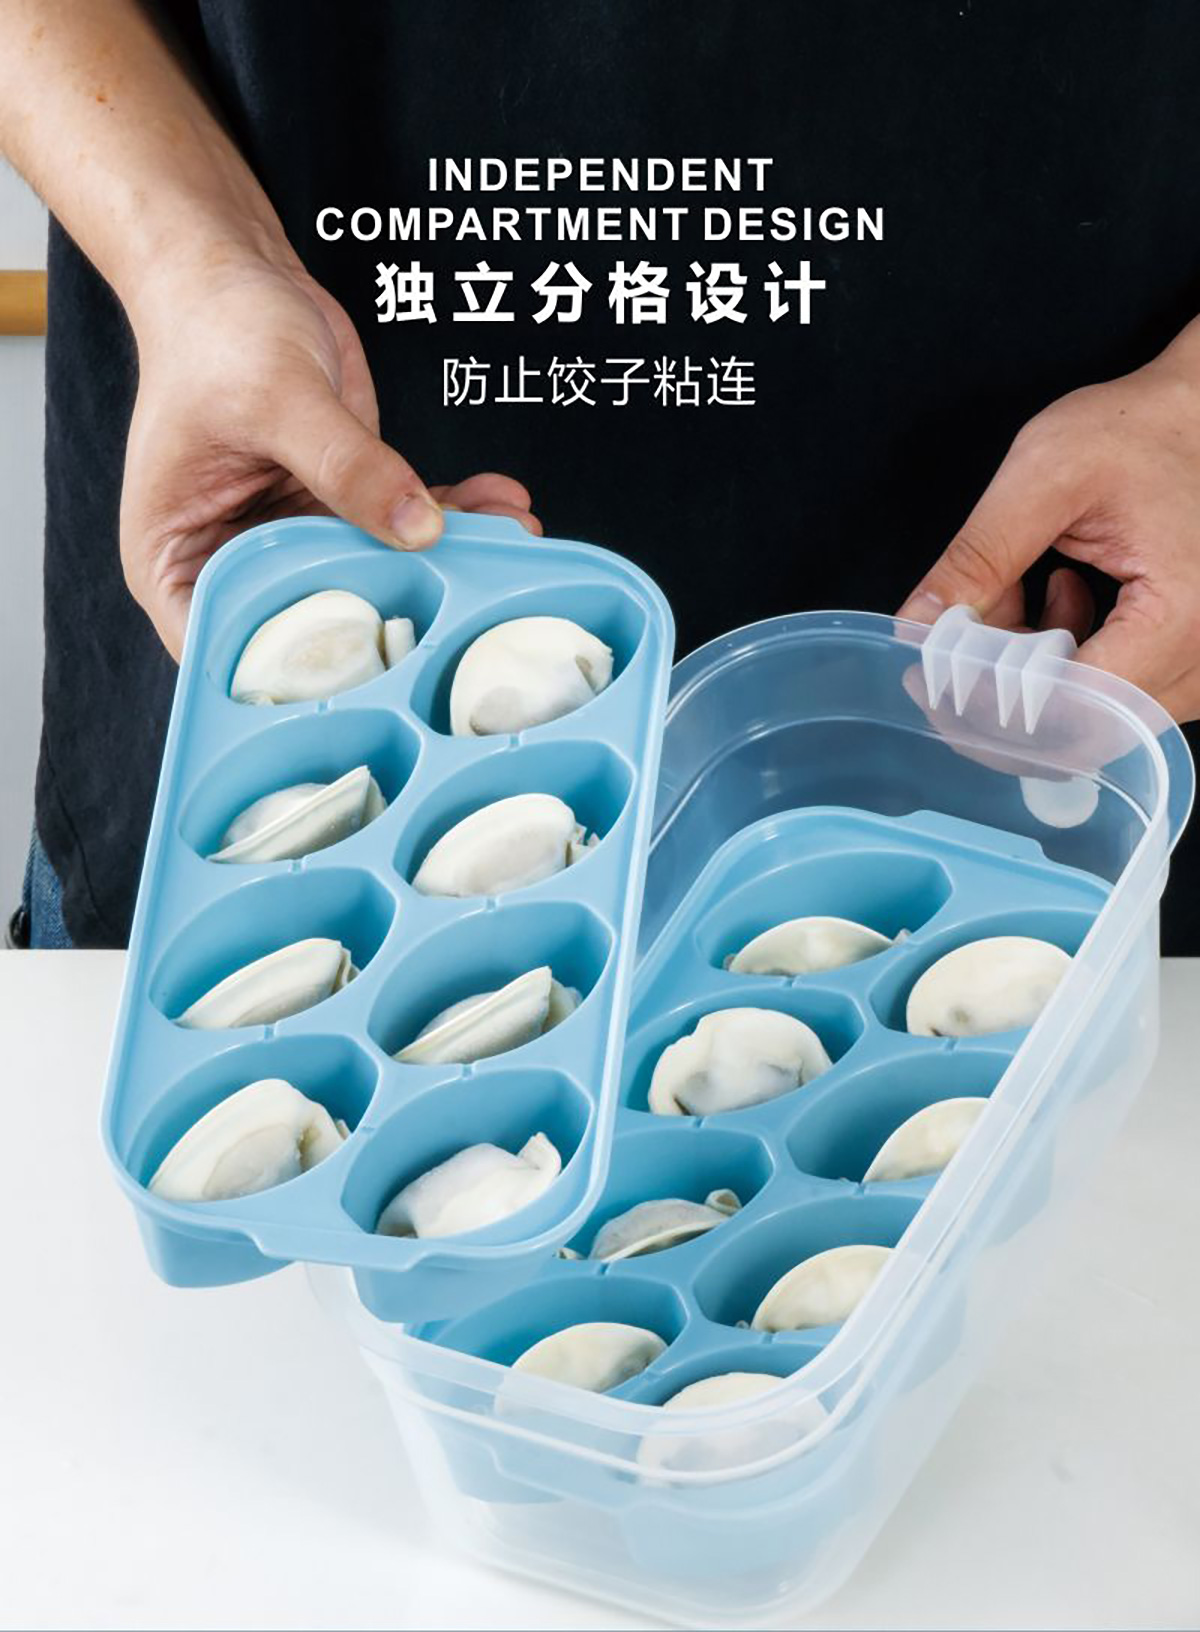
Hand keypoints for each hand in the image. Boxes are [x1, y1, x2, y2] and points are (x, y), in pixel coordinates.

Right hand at [121, 249, 539, 657]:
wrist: (235, 271)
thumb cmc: (213, 330)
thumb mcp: (278, 399)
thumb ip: (348, 467)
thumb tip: (420, 529)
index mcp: (178, 565)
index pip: (234, 654)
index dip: (305, 680)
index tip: (385, 677)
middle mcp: (235, 564)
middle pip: (317, 625)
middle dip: (401, 615)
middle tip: (476, 612)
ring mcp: (292, 539)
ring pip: (373, 573)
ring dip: (444, 562)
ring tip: (511, 545)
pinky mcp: (339, 504)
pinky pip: (400, 525)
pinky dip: (451, 515)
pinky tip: (502, 503)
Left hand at [898, 317, 1199, 720]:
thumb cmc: (1142, 430)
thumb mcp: (1048, 474)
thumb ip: (979, 555)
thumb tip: (918, 623)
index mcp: (1181, 618)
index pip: (1071, 709)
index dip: (988, 703)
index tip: (931, 674)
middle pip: (1076, 728)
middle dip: (998, 688)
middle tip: (955, 633)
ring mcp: (1198, 670)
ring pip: (1086, 719)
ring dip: (1025, 672)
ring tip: (1016, 590)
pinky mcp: (1184, 666)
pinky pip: (1107, 697)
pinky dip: (1058, 662)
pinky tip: (1053, 596)